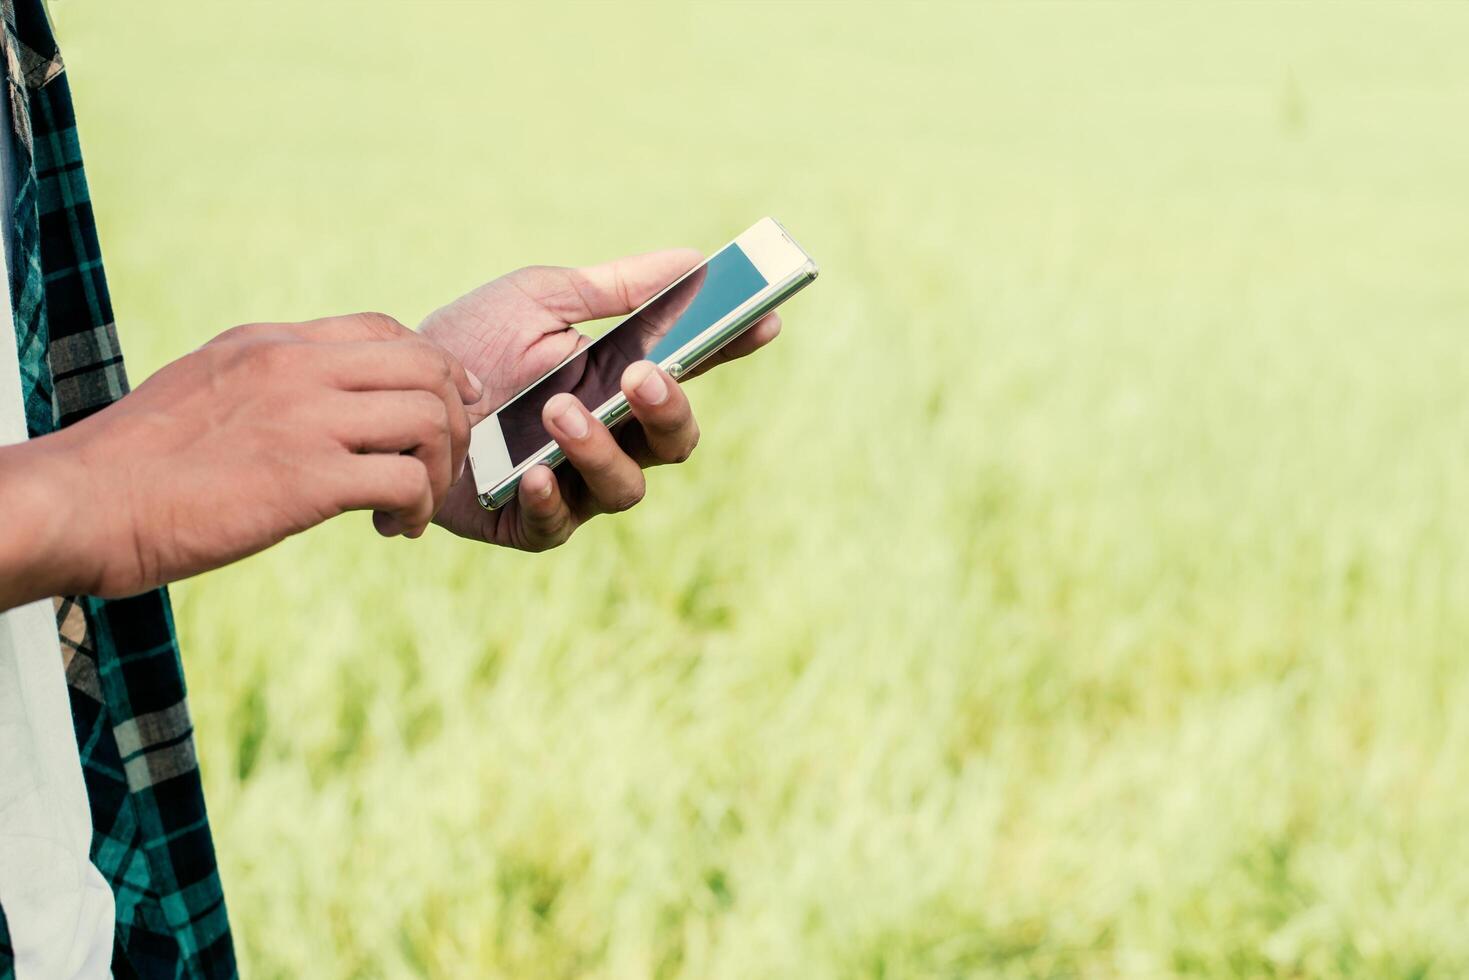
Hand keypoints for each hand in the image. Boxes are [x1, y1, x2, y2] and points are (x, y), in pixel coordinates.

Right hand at [0, 312, 486, 605]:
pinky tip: (393, 529)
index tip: (452, 406)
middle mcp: (295, 367)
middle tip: (437, 469)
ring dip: (439, 471)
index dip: (437, 369)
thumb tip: (324, 404)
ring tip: (408, 508)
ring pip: (429, 420)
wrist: (83, 502)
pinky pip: (405, 481)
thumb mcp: (208, 389)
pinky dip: (417, 509)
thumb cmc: (137, 463)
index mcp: (271, 343)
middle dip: (454, 422)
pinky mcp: (305, 478)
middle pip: (428, 369)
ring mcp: (303, 418)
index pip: (385, 330)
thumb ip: (270, 385)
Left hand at [420, 249, 780, 550]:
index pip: (691, 368)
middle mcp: (608, 437)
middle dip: (669, 410)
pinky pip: (559, 526)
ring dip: (601, 450)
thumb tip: (692, 259)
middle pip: (675, 440)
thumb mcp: (536, 300)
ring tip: (558, 413)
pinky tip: (532, 473)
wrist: (384, 391)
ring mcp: (573, 484)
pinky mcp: (528, 524)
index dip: (731, 347)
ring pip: (627, 488)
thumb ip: (613, 288)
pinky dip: (551, 499)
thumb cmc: (465, 344)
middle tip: (641, 374)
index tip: (763, 318)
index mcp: (618, 381)